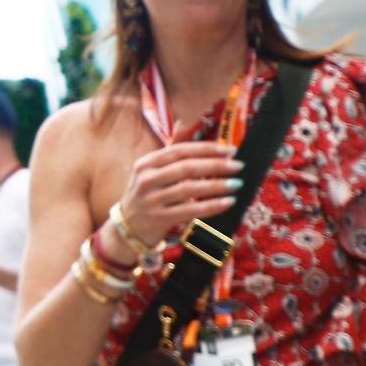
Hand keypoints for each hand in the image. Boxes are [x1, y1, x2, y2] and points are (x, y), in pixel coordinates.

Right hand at [104, 141, 240, 263]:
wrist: (128, 227)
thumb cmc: (146, 196)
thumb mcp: (151, 173)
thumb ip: (172, 157)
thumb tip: (200, 138)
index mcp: (146, 163)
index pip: (180, 150)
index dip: (206, 149)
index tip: (228, 149)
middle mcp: (147, 179)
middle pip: (186, 168)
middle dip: (215, 165)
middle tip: (237, 165)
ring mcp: (152, 199)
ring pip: (190, 189)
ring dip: (217, 185)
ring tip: (236, 183)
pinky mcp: (160, 218)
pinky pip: (191, 210)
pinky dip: (211, 205)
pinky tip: (227, 202)